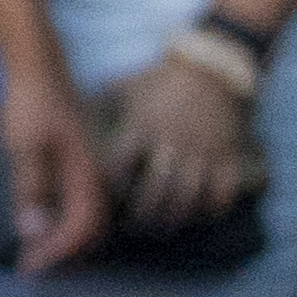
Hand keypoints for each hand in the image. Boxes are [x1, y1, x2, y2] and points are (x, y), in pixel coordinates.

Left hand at [0, 66, 112, 272]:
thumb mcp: (24, 146)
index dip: (57, 251)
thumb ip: (31, 188)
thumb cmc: (29, 102)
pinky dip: (62, 217)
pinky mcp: (73, 158)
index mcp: (86, 173)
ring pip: (85, 213)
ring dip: (63, 236)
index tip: (29, 266)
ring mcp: (85, 164)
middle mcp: (93, 173)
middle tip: (33, 265)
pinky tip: (44, 219)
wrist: (34, 64)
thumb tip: (35, 231)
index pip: (80, 226)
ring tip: (37, 250)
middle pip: (90, 226)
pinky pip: (76, 198)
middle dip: (64, 252)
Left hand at [95, 54, 261, 233]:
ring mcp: (204, 150)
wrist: (213, 67)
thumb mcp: (125, 87)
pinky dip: (213, 209)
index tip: (107, 201)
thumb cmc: (160, 80)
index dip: (112, 187)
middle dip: (144, 215)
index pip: (121, 164)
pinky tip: (201, 216)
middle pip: (156, 190)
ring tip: (163, 229)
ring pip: (189, 196)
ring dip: (175, 218)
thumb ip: (99, 106)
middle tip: (136, 229)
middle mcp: (173, 141)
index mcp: (143, 125)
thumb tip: (67, 118)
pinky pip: (223, 191)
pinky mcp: (229, 155)